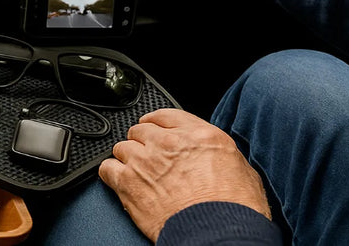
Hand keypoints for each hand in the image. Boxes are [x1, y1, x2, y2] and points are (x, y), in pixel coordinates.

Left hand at [99, 108, 270, 241]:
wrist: (219, 232)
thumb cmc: (234, 208)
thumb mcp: (241, 168)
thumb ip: (217, 152)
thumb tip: (211, 155)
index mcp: (199, 135)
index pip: (165, 115)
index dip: (156, 123)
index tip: (153, 129)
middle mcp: (169, 143)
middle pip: (140, 130)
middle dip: (142, 143)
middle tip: (148, 158)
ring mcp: (145, 161)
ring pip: (122, 148)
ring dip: (128, 159)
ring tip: (137, 173)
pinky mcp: (128, 183)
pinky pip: (108, 169)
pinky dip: (112, 174)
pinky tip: (120, 181)